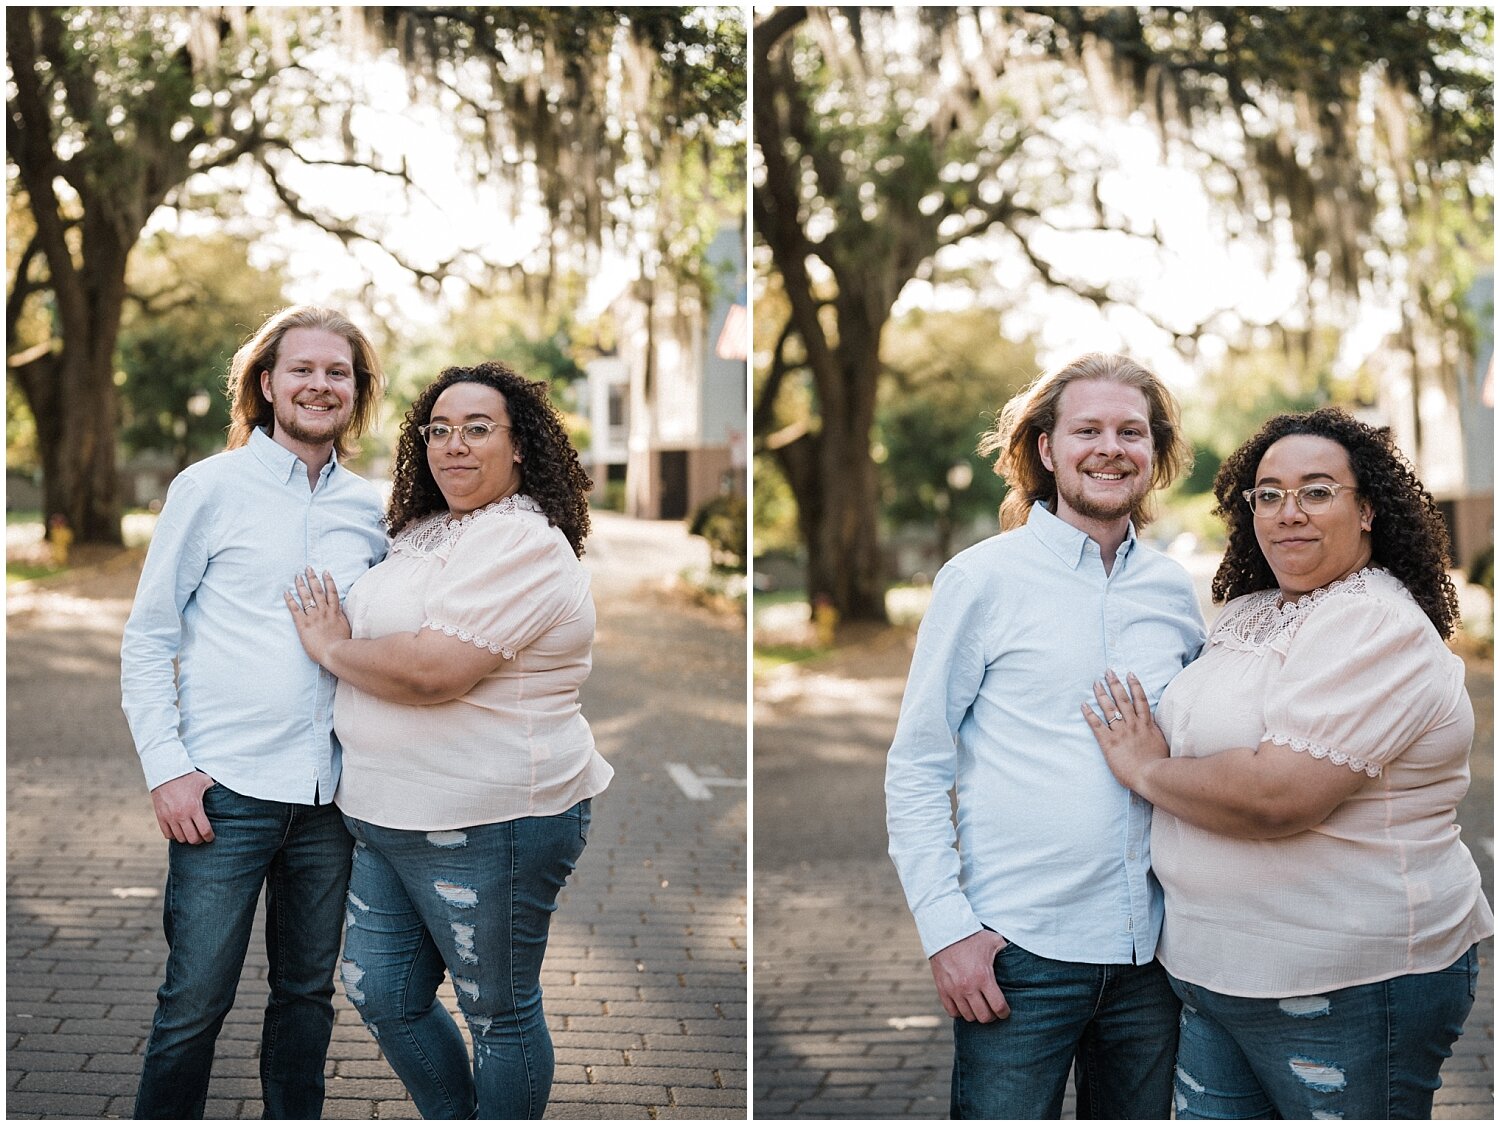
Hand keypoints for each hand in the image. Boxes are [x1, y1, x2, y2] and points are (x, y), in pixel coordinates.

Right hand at [150, 770, 215, 844]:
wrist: (166, 772)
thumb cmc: (187, 776)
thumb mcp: (205, 781)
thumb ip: (214, 789)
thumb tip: (225, 793)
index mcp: (194, 808)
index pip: (204, 831)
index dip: (209, 837)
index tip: (211, 837)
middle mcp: (181, 815)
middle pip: (192, 839)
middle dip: (199, 840)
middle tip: (202, 836)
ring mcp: (170, 818)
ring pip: (180, 838)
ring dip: (187, 838)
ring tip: (191, 833)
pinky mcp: (160, 817)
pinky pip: (167, 834)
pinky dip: (174, 835)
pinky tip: (179, 830)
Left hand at [284, 567, 349, 666]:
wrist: (335, 653)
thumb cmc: (343, 646)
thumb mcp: (347, 629)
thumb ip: (343, 620)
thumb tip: (342, 615)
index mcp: (335, 613)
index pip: (332, 593)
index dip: (328, 581)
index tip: (325, 572)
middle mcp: (324, 612)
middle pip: (318, 591)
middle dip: (312, 578)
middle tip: (308, 568)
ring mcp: (313, 617)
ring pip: (307, 597)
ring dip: (301, 585)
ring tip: (297, 576)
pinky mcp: (303, 624)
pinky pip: (295, 609)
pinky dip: (290, 600)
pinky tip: (286, 592)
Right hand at [930, 930, 1010, 1022]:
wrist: (946, 931)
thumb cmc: (972, 936)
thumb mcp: (994, 941)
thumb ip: (1007, 952)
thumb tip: (1019, 958)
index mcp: (984, 977)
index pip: (998, 1007)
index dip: (1004, 1013)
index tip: (1005, 1011)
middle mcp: (968, 987)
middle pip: (984, 1017)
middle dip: (991, 1016)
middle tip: (992, 1010)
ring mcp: (954, 990)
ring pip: (968, 1017)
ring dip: (976, 1014)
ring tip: (979, 1007)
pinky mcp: (942, 990)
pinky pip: (952, 1012)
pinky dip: (959, 1012)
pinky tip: (964, 1004)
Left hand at [1081, 670, 1169, 791]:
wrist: (1152, 776)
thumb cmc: (1160, 766)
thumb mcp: (1162, 744)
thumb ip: (1156, 733)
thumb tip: (1155, 727)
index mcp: (1147, 725)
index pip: (1140, 700)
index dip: (1134, 685)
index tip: (1129, 674)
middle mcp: (1133, 725)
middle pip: (1123, 699)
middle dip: (1115, 684)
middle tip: (1108, 672)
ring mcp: (1121, 733)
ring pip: (1110, 708)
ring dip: (1102, 694)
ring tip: (1095, 683)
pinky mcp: (1110, 743)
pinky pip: (1097, 725)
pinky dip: (1090, 714)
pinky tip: (1084, 705)